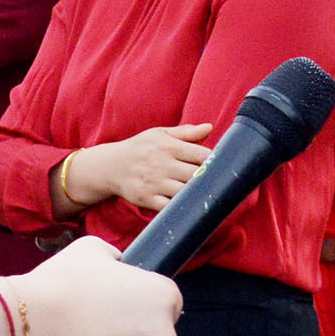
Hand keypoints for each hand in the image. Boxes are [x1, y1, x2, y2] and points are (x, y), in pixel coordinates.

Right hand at [7, 239, 179, 335]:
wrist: (29, 322)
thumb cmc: (60, 283)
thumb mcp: (91, 250)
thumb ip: (114, 257)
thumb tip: (116, 263)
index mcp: (163, 297)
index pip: (167, 306)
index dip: (140, 306)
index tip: (118, 309)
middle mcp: (163, 335)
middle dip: (131, 335)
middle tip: (96, 327)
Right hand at [76, 122, 214, 214]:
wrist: (110, 165)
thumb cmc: (141, 148)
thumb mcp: (160, 134)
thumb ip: (186, 133)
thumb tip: (210, 127)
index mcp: (168, 146)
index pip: (200, 154)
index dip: (215, 162)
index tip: (224, 168)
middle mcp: (161, 164)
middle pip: (195, 175)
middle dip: (209, 180)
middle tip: (221, 185)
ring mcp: (154, 182)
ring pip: (184, 192)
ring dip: (197, 195)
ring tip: (208, 197)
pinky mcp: (146, 198)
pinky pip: (168, 207)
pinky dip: (180, 208)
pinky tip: (190, 207)